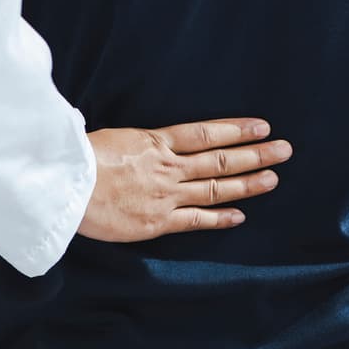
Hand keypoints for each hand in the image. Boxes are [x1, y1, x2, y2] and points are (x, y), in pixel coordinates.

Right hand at [78, 118, 291, 240]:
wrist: (63, 187)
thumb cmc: (77, 158)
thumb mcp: (110, 137)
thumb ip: (134, 141)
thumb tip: (141, 140)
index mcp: (155, 141)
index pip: (206, 132)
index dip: (236, 129)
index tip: (261, 126)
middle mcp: (168, 166)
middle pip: (221, 158)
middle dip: (256, 154)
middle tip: (284, 149)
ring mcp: (166, 195)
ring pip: (215, 187)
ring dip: (247, 183)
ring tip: (273, 178)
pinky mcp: (157, 221)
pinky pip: (195, 220)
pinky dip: (219, 217)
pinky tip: (240, 215)